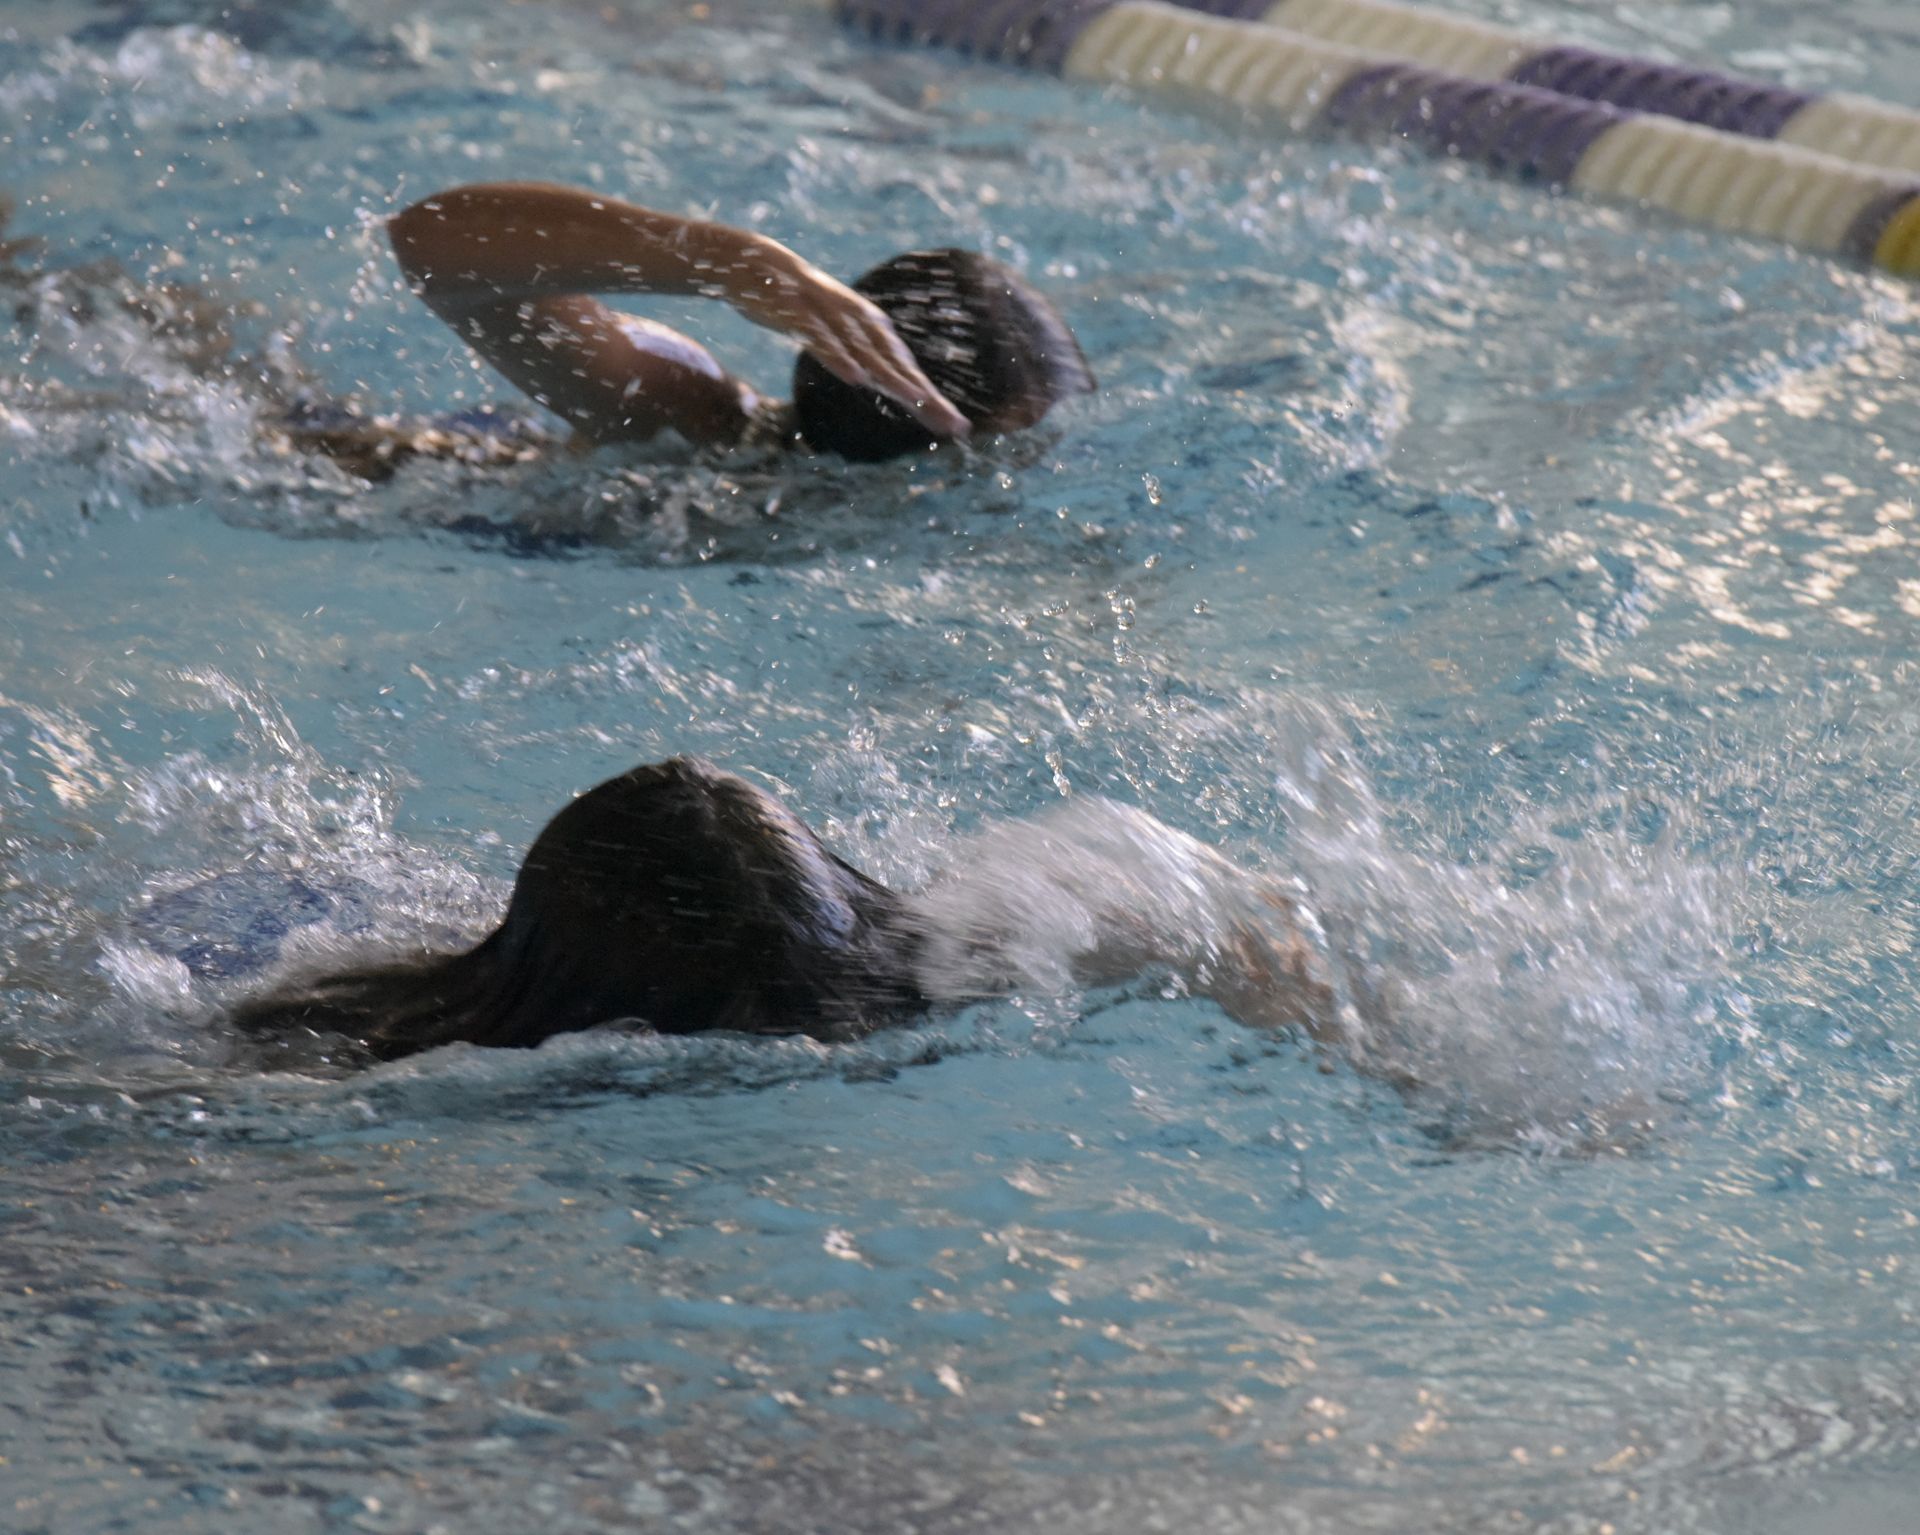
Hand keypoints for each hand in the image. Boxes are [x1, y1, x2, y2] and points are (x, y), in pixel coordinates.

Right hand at [726, 238, 970, 439]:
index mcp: (870, 328)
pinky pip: (822, 340)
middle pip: (898, 367)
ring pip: (868, 354)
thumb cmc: (798, 304)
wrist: (753, 261)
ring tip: (920, 403)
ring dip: (895, 380)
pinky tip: (856, 378)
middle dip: (928, 398)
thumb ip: (856, 354)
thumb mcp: (832, 332)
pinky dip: (840, 358)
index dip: (932, 400)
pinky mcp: (800, 313)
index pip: (906, 371)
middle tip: (956, 427)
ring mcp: (830, 316)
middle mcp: (859, 323)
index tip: (959, 430)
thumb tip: (875, 381)